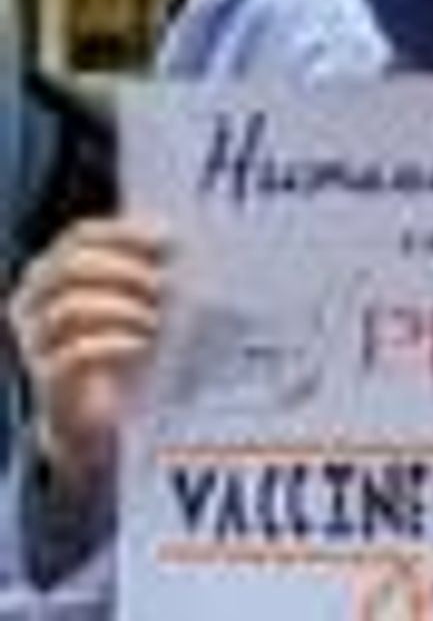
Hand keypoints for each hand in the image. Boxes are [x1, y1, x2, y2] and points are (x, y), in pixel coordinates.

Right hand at [10, 219, 169, 488]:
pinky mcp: (48, 376)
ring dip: (122, 308)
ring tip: (156, 318)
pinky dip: (113, 343)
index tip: (166, 239)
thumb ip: (147, 268)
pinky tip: (142, 343)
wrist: (94, 414)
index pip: (80, 235)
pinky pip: (74, 352)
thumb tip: (183, 240)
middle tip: (163, 282)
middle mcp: (34, 300)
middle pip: (73, 266)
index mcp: (52, 271)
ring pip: (70, 307)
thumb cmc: (119, 344)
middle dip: (124, 270)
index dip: (122, 233)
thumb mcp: (132, 299)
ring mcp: (36, 339)